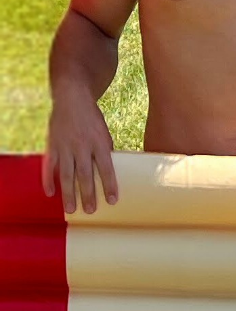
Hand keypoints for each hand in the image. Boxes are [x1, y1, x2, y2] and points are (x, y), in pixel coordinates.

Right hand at [43, 89, 117, 215]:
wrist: (72, 99)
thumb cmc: (92, 120)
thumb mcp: (104, 133)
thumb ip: (105, 152)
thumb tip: (110, 173)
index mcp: (99, 142)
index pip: (106, 168)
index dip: (109, 185)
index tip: (112, 200)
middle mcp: (82, 146)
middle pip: (85, 174)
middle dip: (88, 194)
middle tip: (90, 211)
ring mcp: (65, 147)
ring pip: (67, 174)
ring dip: (69, 193)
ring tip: (71, 209)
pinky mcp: (53, 146)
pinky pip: (50, 166)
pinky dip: (48, 180)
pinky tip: (51, 193)